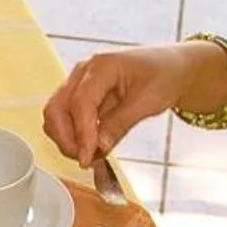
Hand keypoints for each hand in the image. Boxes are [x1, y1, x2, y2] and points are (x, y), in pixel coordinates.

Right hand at [44, 44, 204, 167]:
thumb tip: (98, 148)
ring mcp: (79, 85)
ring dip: (66, 139)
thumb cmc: (162, 76)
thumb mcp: (147, 102)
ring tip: (90, 156)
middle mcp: (83, 73)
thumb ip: (119, 124)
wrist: (170, 69)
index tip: (86, 158)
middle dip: (65, 138)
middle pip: (56, 108)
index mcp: (101, 66)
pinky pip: (67, 120)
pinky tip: (91, 148)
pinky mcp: (81, 98)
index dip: (81, 133)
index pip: (80, 102)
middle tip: (84, 160)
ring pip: (56, 116)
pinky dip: (73, 137)